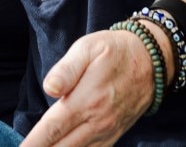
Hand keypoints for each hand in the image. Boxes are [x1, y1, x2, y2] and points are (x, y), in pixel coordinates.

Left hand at [20, 30, 152, 146]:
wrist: (152, 61)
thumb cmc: (113, 50)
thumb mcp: (87, 48)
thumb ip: (66, 69)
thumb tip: (49, 88)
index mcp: (86, 100)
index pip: (52, 128)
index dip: (34, 142)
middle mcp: (98, 122)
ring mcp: (108, 132)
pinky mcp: (115, 134)